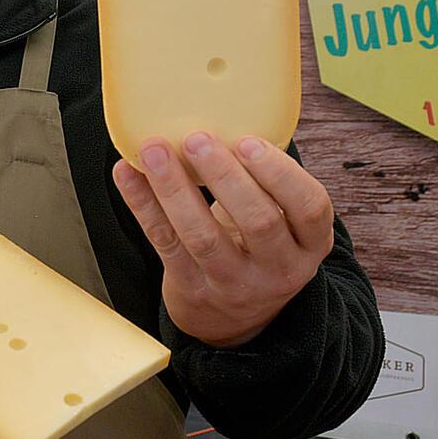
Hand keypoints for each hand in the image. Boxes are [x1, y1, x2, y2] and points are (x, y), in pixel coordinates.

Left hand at [112, 132, 334, 347]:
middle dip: (225, 175)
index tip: (248, 142)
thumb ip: (263, 184)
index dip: (280, 173)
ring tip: (154, 150)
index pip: (310, 208)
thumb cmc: (255, 248)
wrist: (232, 320)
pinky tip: (128, 173)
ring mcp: (234, 284)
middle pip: (257, 221)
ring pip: (203, 236)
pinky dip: (143, 204)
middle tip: (196, 138)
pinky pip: (164, 242)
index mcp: (309, 244)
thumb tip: (220, 118)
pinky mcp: (192, 289)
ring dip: (175, 188)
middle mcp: (279, 268)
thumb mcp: (280, 224)